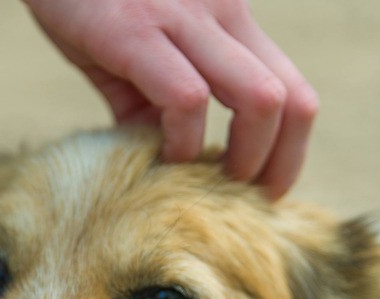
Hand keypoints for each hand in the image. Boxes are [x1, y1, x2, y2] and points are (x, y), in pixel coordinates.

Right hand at [24, 0, 317, 198]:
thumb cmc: (86, 1)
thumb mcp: (135, 48)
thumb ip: (152, 101)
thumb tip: (159, 157)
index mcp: (228, 17)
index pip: (294, 89)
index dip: (291, 150)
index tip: (264, 188)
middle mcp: (221, 12)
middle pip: (290, 101)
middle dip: (276, 164)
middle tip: (242, 198)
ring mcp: (183, 18)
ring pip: (259, 99)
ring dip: (241, 159)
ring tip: (207, 184)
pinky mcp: (135, 31)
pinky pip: (186, 99)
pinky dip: (182, 143)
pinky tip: (160, 157)